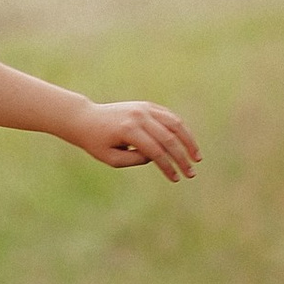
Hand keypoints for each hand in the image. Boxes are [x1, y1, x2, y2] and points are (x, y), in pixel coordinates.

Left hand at [65, 98, 199, 183]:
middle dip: (182, 157)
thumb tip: (158, 157)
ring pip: (174, 123)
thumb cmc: (97, 143)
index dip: (168, 166)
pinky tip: (187, 143)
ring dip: (188, 140)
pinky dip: (181, 129)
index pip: (155, 151)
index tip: (176, 179)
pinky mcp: (147, 105)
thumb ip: (136, 160)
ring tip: (197, 157)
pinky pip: (169, 116)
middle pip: (168, 138)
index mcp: (128, 130)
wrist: (87, 119)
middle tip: (191, 173)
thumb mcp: (112, 159)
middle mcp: (139, 116)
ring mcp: (144, 108)